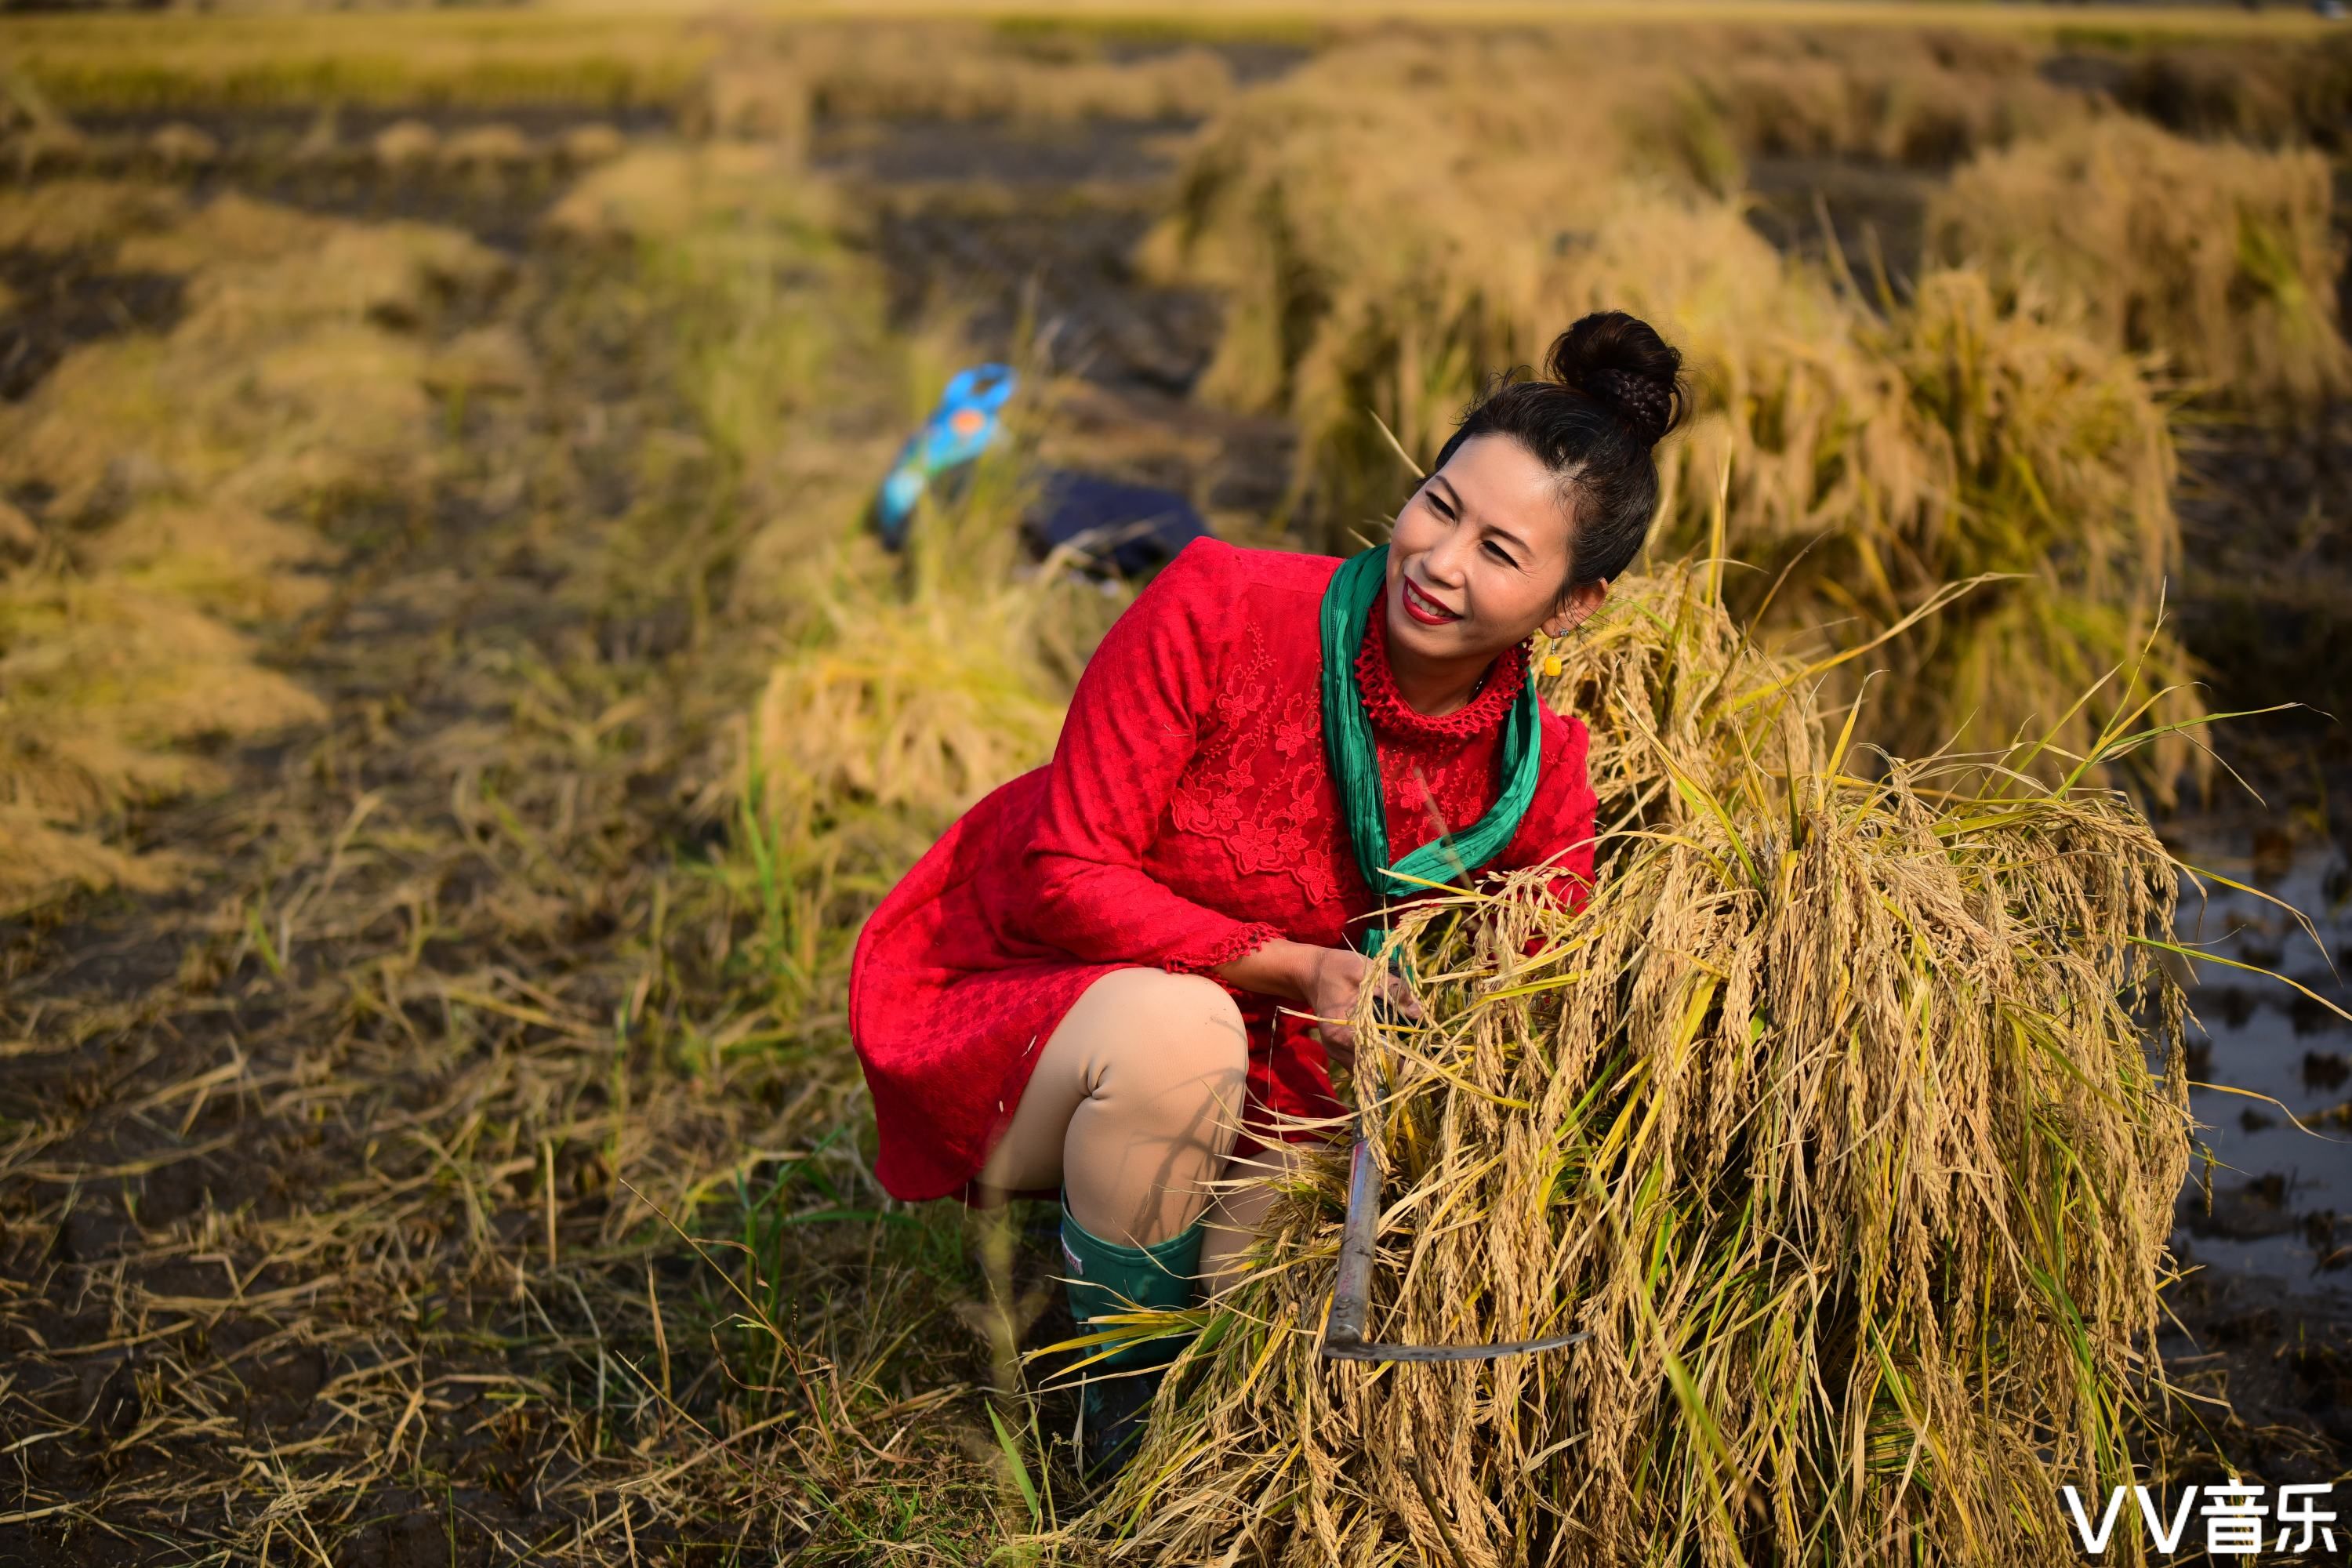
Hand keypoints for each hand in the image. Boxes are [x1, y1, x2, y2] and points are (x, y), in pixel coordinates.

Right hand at [1210, 938, 1423, 1070]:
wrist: (1312, 973)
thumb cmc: (1338, 969)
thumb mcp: (1366, 971)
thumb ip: (1393, 990)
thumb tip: (1418, 1013)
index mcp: (1341, 1029)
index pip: (1373, 1054)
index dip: (1397, 1058)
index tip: (1418, 1058)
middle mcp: (1336, 1048)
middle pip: (1372, 1069)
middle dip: (1396, 1065)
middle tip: (1420, 1060)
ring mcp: (1336, 1053)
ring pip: (1367, 1071)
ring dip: (1388, 1066)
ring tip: (1411, 1058)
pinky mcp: (1339, 1053)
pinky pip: (1362, 1066)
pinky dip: (1378, 1062)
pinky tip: (1394, 1054)